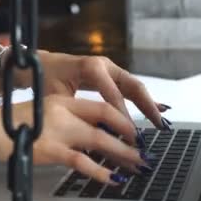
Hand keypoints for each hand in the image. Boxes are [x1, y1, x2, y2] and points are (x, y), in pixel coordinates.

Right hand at [0, 95, 146, 183]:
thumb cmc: (4, 125)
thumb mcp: (38, 116)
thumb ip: (61, 122)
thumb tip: (86, 139)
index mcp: (60, 100)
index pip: (100, 106)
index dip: (121, 119)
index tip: (133, 132)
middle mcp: (63, 111)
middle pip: (107, 120)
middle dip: (129, 137)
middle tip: (142, 151)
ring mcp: (57, 129)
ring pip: (101, 140)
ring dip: (122, 154)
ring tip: (137, 165)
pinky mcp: (49, 148)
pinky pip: (82, 161)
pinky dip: (100, 171)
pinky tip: (111, 178)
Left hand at [37, 52, 168, 128]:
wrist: (40, 65)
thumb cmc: (46, 80)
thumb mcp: (58, 99)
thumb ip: (77, 113)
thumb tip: (97, 135)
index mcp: (92, 68)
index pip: (114, 96)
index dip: (123, 117)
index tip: (131, 136)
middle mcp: (104, 65)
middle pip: (132, 86)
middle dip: (147, 107)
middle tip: (158, 126)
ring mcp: (109, 68)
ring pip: (134, 87)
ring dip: (147, 104)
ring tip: (160, 123)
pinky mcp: (110, 74)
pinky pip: (129, 88)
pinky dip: (141, 100)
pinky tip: (156, 111)